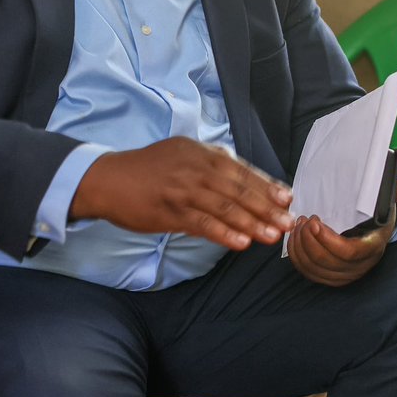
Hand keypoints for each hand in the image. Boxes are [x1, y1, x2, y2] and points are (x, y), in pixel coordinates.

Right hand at [70, 137, 293, 250]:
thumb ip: (213, 163)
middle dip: (267, 207)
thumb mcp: (184, 153)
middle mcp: (196, 170)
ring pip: (225, 208)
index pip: (242, 171)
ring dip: (252, 223)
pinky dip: (224, 234)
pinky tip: (242, 243)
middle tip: (289, 221)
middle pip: (239, 190)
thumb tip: (244, 179)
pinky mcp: (170, 212)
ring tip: (273, 236)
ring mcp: (183, 191)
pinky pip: (202, 224)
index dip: (267, 186)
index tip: (287, 198)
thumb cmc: (150, 168)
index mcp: (203, 153)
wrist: (108, 179)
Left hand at [285, 178, 396, 286]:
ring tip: (298, 225)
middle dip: (308, 239)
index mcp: (373, 246)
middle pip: (326, 261)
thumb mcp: (385, 203)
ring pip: (314, 268)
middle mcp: (359, 266)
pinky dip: (296, 256)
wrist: (372, 236)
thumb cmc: (376, 217)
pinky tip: (294, 238)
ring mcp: (343, 275)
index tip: (315, 220)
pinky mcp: (329, 278)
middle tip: (303, 219)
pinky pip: (307, 272)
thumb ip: (393, 192)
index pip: (348, 251)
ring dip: (300, 246)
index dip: (327, 239)